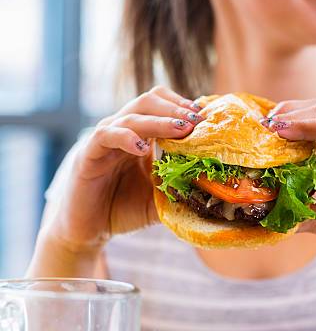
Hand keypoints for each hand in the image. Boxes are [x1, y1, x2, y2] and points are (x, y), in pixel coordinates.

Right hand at [44, 86, 202, 251]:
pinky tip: (142, 148)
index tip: (208, 117)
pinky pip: (106, 136)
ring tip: (182, 129)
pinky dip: (125, 137)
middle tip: (199, 120)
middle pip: (149, 101)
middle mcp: (122, 131)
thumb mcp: (160, 199)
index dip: (184, 106)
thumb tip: (212, 188)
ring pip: (131, 115)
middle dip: (176, 107)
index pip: (162, 105)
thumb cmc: (122, 210)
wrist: (88, 230)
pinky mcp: (87, 154)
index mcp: (140, 136)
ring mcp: (104, 140)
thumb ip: (180, 188)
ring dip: (159, 120)